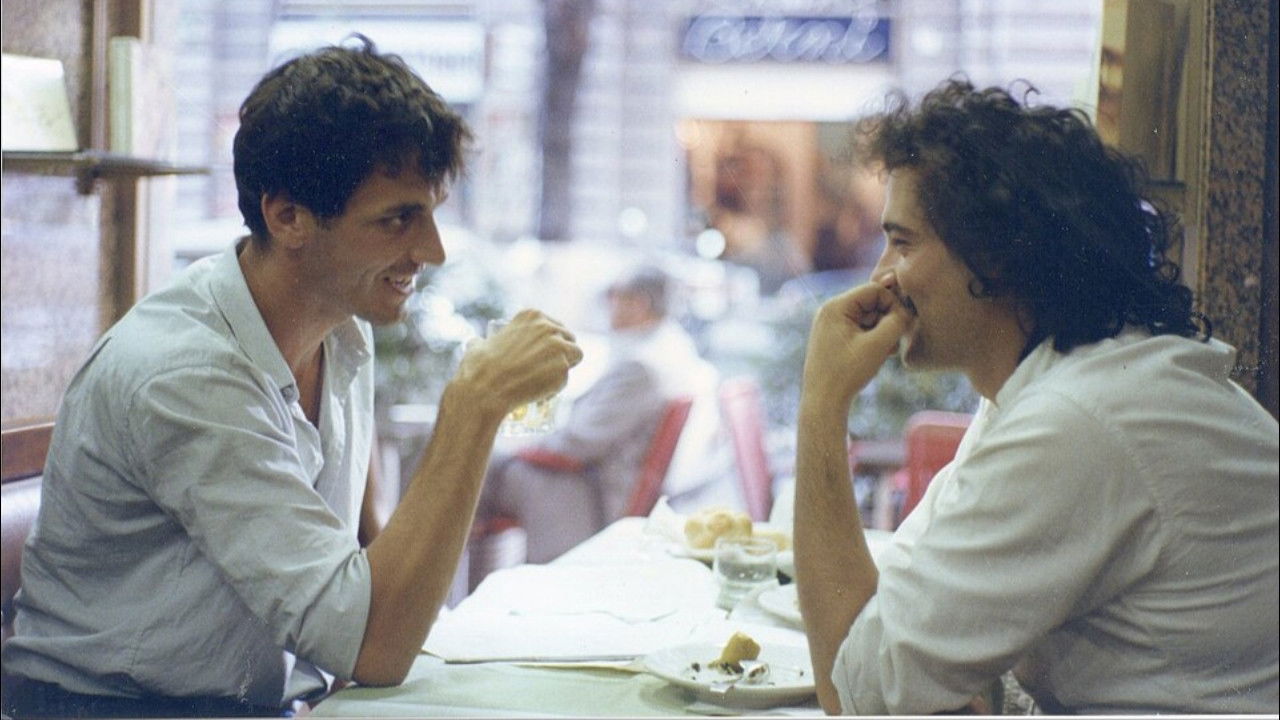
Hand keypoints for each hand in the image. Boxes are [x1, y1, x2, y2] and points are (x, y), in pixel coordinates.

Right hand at [455, 310, 582, 416]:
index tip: (546, 351)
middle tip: (550, 367)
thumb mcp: (478, 345)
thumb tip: (477, 343)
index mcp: (532, 315)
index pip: (555, 324)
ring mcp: (558, 347)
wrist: (484, 390)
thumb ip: (482, 341)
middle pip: (569, 337)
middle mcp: (549, 327)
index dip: (553, 339)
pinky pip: (568, 378)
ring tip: (552, 378)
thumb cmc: (478, 369)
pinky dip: (558, 386)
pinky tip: (543, 391)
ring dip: (567, 365)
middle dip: (563, 351)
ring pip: (577, 354)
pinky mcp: (563, 369)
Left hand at [801, 283, 910, 410]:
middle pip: (871, 302)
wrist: (824, 402)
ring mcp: (830, 325)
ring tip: (886, 352)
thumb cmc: (848, 373)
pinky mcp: (834, 338)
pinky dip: (873, 339)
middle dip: (886, 320)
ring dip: (882, 331)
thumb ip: (897, 322)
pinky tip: (879, 356)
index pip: (875, 290)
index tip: (902, 326)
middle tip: (893, 342)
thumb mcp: (878, 345)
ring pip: (868, 317)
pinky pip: (860, 329)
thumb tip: (907, 310)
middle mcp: (830, 311)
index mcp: (835, 306)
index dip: (894, 305)